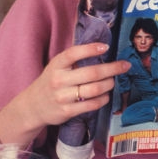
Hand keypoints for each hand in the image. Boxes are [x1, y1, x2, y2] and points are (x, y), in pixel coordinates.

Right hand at [0, 42, 129, 146]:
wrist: (32, 107)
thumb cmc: (50, 82)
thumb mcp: (56, 67)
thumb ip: (73, 60)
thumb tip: (102, 50)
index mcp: (56, 65)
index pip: (73, 54)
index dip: (90, 49)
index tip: (106, 47)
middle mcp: (58, 80)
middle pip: (91, 73)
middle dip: (112, 69)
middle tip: (125, 65)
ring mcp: (63, 97)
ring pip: (94, 90)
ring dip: (109, 84)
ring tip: (113, 81)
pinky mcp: (67, 111)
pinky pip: (92, 105)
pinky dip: (103, 99)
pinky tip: (106, 95)